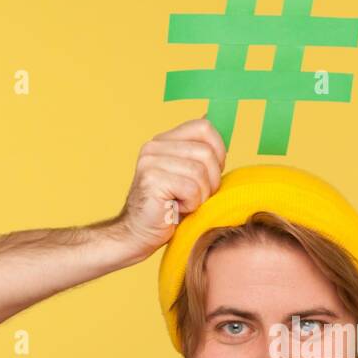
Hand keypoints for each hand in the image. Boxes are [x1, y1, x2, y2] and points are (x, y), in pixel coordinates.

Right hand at [111, 117, 226, 258]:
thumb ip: (200, 151)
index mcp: (164, 140)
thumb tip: (218, 122)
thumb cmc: (169, 208)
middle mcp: (154, 146)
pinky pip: (192, 189)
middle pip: (207, 152)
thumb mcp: (190, 175)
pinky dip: (191, 205)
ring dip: (200, 195)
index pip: (204, 127)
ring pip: (200, 172)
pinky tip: (175, 209)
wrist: (138, 235)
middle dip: (211, 180)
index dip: (219, 151)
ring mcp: (151, 162)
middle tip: (195, 195)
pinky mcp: (152, 180)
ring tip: (183, 203)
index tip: (211, 172)